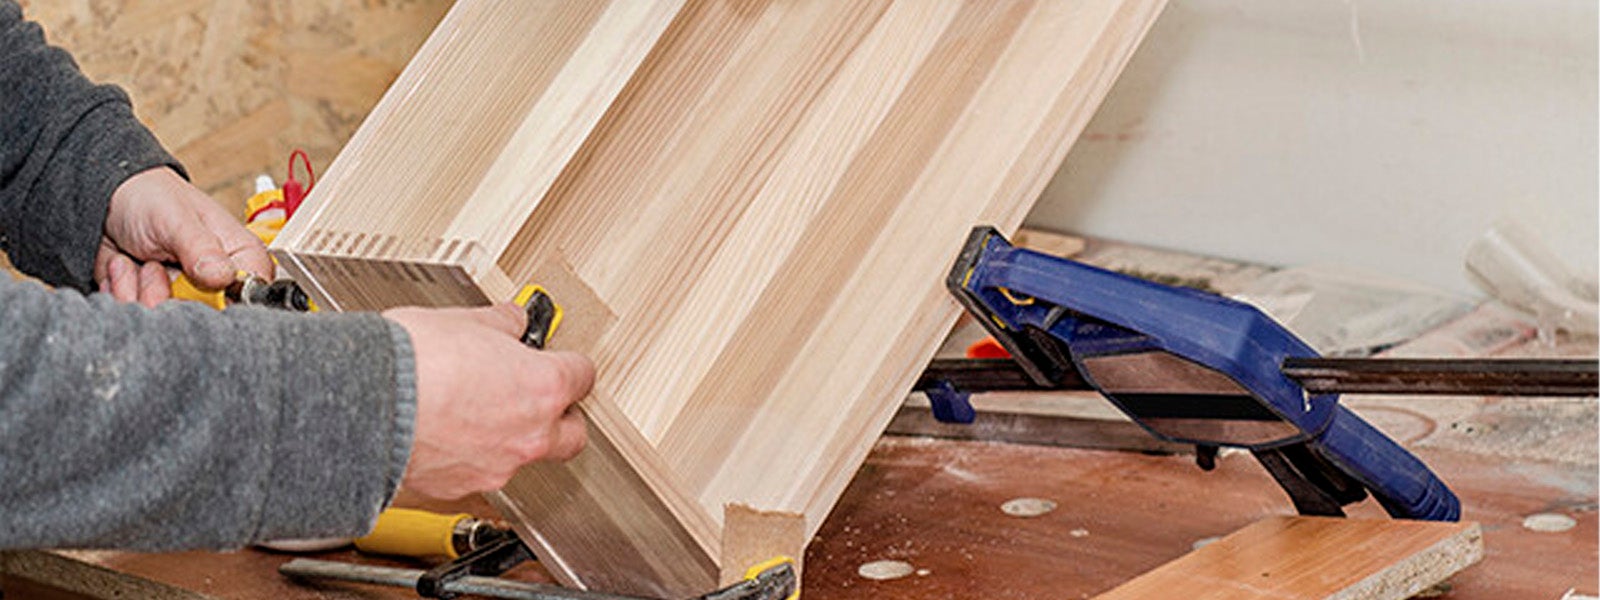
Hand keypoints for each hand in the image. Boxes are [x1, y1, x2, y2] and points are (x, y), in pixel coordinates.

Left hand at [97, 167, 274, 305]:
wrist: (108, 201)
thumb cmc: (151, 199)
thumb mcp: (175, 219)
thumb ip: (201, 248)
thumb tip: (225, 277)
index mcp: (240, 258)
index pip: (250, 298)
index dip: (222, 302)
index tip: (194, 288)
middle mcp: (218, 282)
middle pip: (204, 318)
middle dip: (166, 296)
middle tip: (152, 266)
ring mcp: (186, 296)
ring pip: (168, 321)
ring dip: (139, 291)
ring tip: (137, 262)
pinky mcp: (157, 303)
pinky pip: (141, 318)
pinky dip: (122, 293)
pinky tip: (125, 268)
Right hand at [384, 303, 592, 498]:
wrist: (362, 405)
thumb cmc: (411, 362)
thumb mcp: (463, 321)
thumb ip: (499, 324)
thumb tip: (509, 320)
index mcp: (542, 387)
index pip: (582, 376)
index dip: (569, 364)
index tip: (556, 359)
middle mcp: (529, 434)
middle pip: (572, 434)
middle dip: (561, 416)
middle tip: (539, 396)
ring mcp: (495, 466)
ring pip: (524, 457)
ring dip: (512, 437)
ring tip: (477, 411)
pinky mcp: (458, 487)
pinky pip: (479, 472)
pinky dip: (470, 456)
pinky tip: (446, 432)